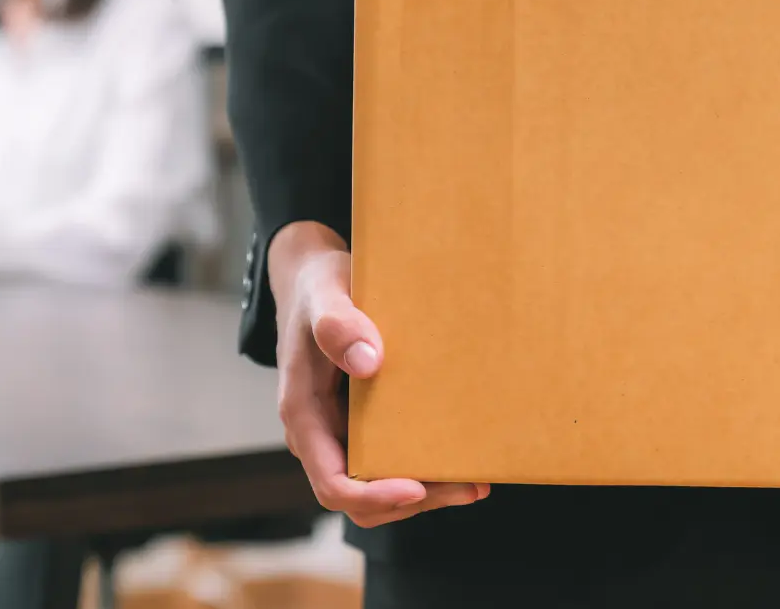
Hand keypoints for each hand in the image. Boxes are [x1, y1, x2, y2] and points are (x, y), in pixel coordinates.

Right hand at [268, 221, 487, 527]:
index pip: (332, 482)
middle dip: (413, 500)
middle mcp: (320, 433)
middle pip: (361, 497)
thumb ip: (337, 325)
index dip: (373, 496)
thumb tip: (368, 362)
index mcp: (303, 414)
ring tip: (477, 482)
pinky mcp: (363, 422)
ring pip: (377, 485)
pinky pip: (389, 458)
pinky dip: (424, 467)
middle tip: (467, 487)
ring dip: (426, 491)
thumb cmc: (317, 287)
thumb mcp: (324, 295)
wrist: (313, 279)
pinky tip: (463, 457)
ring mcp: (341, 430)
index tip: (417, 487)